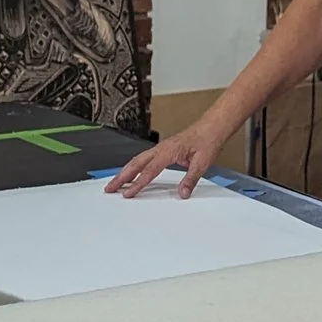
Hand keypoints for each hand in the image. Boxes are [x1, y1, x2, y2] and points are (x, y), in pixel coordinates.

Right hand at [105, 119, 230, 198]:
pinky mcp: (163, 150)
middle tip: (109, 188)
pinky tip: (130, 173)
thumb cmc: (207, 141)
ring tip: (114, 183)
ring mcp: (160, 149)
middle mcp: (161, 149)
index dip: (138, 183)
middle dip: (121, 177)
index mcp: (168, 151)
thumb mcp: (202, 163)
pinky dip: (133, 167)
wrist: (212, 127)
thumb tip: (183, 193)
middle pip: (136, 164)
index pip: (149, 170)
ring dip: (124, 172)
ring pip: (137, 160)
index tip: (128, 194)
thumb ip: (190, 179)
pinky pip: (143, 159)